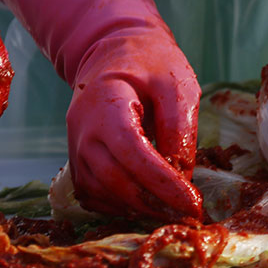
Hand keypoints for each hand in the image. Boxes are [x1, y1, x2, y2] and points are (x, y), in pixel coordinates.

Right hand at [0, 0, 201, 220]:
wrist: (113, 51)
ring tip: (173, 211)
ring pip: (101, 192)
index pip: (131, 151)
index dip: (162, 183)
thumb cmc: (150, 64)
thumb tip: (182, 174)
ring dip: (137, 209)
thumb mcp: (176, 84)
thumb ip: (180, 126)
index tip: (192, 203)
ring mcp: (74, 147)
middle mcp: (82, 129)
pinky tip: (147, 205)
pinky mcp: (78, 160)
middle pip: (113, 179)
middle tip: (189, 215)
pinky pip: (93, 194)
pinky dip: (119, 207)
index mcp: (106, 102)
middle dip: (153, 203)